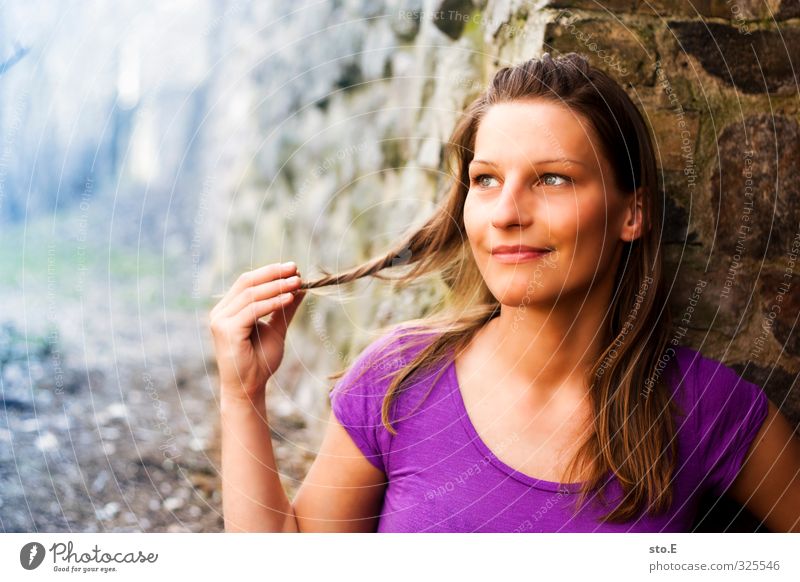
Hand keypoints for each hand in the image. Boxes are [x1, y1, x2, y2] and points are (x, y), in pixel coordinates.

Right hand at [209, 262, 305, 401]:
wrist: (249, 388)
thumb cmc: (260, 361)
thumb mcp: (277, 329)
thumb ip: (285, 308)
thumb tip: (300, 286)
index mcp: (229, 309)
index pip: (248, 282)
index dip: (270, 272)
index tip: (293, 268)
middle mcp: (220, 312)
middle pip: (247, 283)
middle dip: (273, 274)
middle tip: (296, 269)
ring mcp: (221, 321)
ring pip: (251, 295)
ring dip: (276, 286)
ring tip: (297, 282)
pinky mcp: (227, 331)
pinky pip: (253, 310)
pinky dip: (273, 302)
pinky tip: (289, 298)